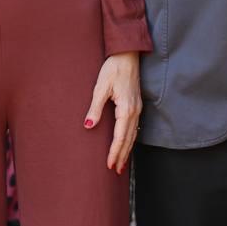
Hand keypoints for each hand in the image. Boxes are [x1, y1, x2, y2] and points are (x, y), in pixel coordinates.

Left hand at [84, 52, 141, 173]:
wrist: (127, 54)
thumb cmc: (113, 68)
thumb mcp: (100, 87)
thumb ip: (95, 108)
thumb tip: (88, 125)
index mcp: (126, 109)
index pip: (120, 137)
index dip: (115, 152)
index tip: (110, 165)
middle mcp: (135, 111)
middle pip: (128, 139)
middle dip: (122, 156)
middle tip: (115, 171)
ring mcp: (138, 108)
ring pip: (133, 134)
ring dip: (127, 149)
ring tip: (121, 163)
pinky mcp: (137, 105)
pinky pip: (135, 127)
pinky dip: (130, 139)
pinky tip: (126, 143)